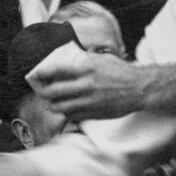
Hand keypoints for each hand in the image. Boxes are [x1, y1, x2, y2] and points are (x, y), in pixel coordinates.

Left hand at [27, 45, 147, 120]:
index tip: (35, 74)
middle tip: (43, 90)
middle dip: (44, 91)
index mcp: (87, 67)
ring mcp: (89, 101)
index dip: (41, 73)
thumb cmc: (120, 72)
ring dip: (54, 104)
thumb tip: (64, 60)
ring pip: (59, 107)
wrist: (140, 89)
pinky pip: (71, 116)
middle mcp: (86, 84)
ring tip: (56, 101)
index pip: (55, 70)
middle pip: (52, 91)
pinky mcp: (93, 113)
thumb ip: (83, 60)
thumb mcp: (102, 59)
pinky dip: (67, 113)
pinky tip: (70, 108)